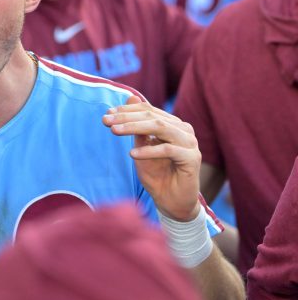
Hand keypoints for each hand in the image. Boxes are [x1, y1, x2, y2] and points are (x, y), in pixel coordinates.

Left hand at [103, 95, 200, 220]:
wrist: (172, 202)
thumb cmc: (157, 174)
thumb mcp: (141, 147)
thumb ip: (137, 126)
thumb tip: (130, 97)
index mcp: (172, 124)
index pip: (147, 110)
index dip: (126, 110)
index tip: (106, 114)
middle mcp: (183, 130)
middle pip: (152, 116)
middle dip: (126, 117)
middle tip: (106, 121)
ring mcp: (190, 143)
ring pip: (160, 128)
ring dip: (135, 128)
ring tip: (115, 131)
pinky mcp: (192, 158)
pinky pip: (169, 150)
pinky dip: (149, 150)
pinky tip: (132, 155)